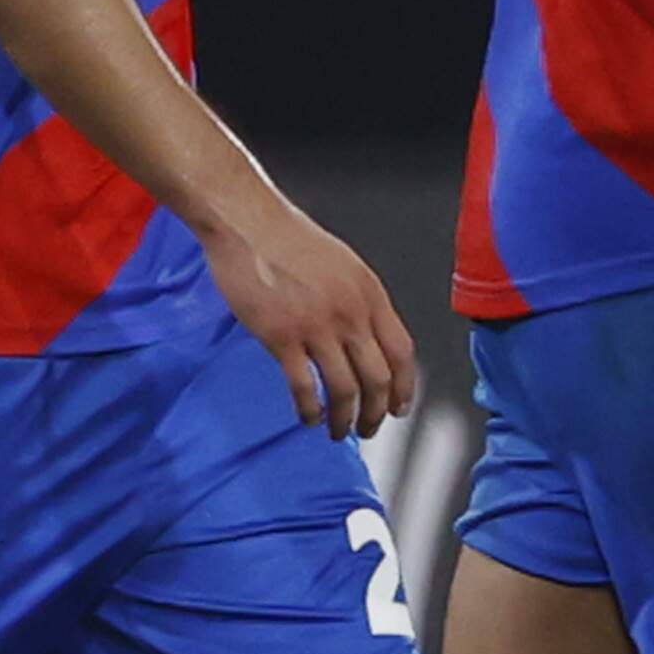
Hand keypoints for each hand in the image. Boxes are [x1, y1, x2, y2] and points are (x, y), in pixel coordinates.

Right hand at [206, 193, 416, 439]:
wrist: (248, 222)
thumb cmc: (288, 238)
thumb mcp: (342, 265)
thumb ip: (359, 301)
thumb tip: (366, 338)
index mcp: (369, 294)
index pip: (402, 352)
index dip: (404, 387)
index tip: (400, 407)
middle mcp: (350, 313)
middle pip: (378, 379)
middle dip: (376, 413)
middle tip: (368, 428)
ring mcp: (316, 326)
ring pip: (344, 390)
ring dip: (344, 419)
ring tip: (337, 431)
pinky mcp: (281, 337)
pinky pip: (304, 386)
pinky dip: (310, 410)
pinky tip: (307, 418)